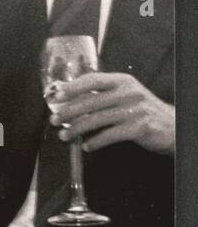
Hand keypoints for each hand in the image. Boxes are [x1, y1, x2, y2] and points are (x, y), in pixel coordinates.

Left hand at [48, 72, 174, 154]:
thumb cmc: (142, 110)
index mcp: (122, 81)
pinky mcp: (139, 127)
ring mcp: (134, 110)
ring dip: (76, 129)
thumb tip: (70, 99)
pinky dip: (95, 142)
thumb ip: (103, 93)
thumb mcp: (126, 94)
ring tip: (64, 136)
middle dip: (68, 112)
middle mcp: (128, 92)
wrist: (172, 126)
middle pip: (91, 101)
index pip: (93, 79)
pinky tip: (86, 146)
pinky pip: (110, 135)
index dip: (72, 87)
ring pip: (97, 119)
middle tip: (54, 120)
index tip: (56, 96)